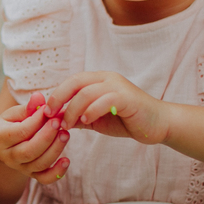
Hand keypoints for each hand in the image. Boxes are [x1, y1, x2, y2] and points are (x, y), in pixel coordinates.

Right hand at [0, 92, 70, 183]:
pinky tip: (66, 160)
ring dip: (55, 149)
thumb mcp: (14, 114)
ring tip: (65, 134)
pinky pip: (44, 179)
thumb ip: (28, 108)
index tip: (49, 109)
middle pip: (29, 151)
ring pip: (39, 164)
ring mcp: (20, 167)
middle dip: (47, 136)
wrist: (4, 146)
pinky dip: (57, 173)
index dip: (37, 121)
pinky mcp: (31, 174)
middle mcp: (8, 156)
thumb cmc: (11, 125)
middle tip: (59, 122)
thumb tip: (39, 97)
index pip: (20, 131)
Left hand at [45, 72, 169, 144]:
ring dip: (73, 110)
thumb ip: (78, 116)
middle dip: (59, 98)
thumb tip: (55, 120)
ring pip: (87, 92)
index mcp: (98, 80)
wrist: (157, 125)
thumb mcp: (96, 119)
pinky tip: (85, 121)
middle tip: (50, 115)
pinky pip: (105, 100)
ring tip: (68, 125)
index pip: (71, 81)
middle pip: (75, 81)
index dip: (56, 95)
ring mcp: (118, 86)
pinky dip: (92, 110)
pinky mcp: (128, 98)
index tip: (45, 112)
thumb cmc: (126, 120)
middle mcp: (107, 78)